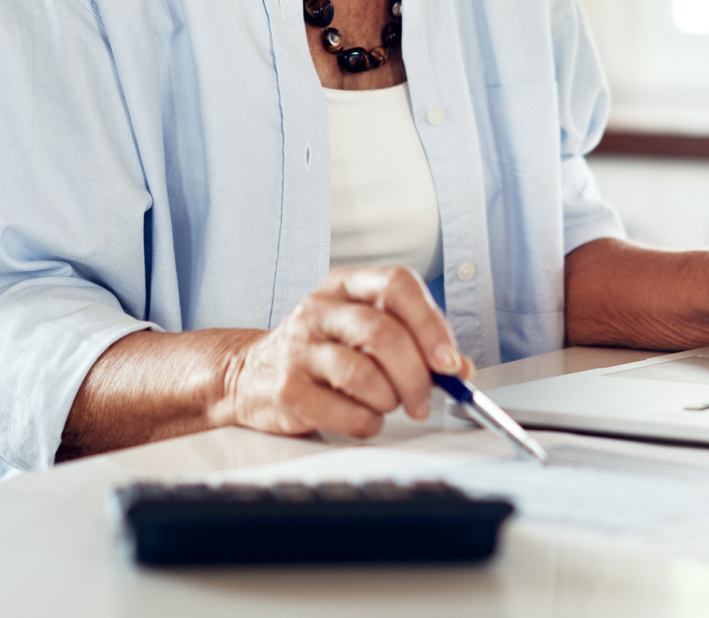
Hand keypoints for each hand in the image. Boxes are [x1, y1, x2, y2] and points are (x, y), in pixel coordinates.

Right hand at [217, 266, 467, 438]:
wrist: (249, 374)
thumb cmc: (318, 351)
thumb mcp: (362, 331)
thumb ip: (413, 342)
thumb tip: (459, 368)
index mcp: (345, 286)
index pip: (397, 285)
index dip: (431, 324)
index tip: (449, 361)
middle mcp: (319, 310)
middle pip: (383, 333)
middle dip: (416, 374)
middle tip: (424, 398)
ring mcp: (299, 349)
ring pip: (364, 374)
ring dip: (390, 399)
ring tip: (388, 405)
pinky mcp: (288, 389)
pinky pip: (347, 412)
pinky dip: (368, 423)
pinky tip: (364, 418)